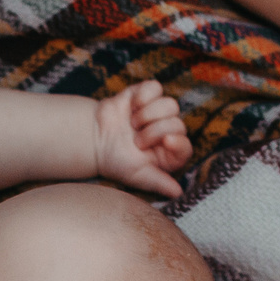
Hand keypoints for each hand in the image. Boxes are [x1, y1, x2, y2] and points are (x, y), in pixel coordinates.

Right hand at [89, 80, 192, 197]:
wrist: (93, 139)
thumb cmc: (116, 161)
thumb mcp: (136, 175)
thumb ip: (158, 182)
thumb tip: (178, 193)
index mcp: (169, 152)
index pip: (186, 146)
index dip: (179, 142)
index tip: (165, 141)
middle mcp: (167, 130)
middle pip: (178, 123)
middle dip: (155, 131)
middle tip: (136, 140)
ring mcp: (158, 111)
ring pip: (170, 104)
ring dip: (149, 114)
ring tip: (133, 123)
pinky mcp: (146, 94)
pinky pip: (155, 87)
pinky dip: (144, 95)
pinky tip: (132, 106)